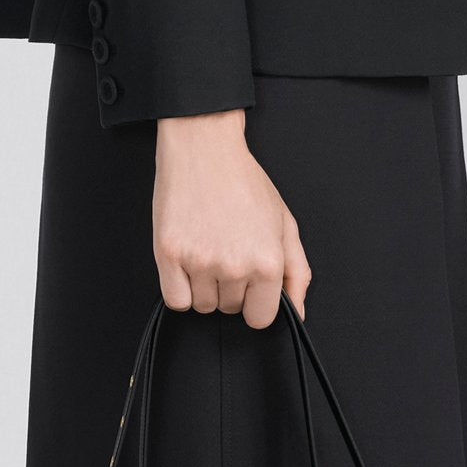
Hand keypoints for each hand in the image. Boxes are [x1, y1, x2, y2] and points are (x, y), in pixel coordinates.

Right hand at [153, 109, 310, 327]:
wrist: (205, 148)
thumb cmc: (244, 182)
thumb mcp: (284, 224)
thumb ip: (296, 273)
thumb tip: (298, 311)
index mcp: (268, 262)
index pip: (259, 318)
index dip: (254, 302)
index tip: (248, 282)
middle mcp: (235, 267)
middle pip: (229, 310)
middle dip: (229, 287)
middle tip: (226, 248)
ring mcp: (200, 262)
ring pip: (202, 306)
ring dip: (203, 286)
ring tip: (206, 247)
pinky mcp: (169, 255)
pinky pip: (175, 300)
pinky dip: (179, 287)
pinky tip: (187, 260)